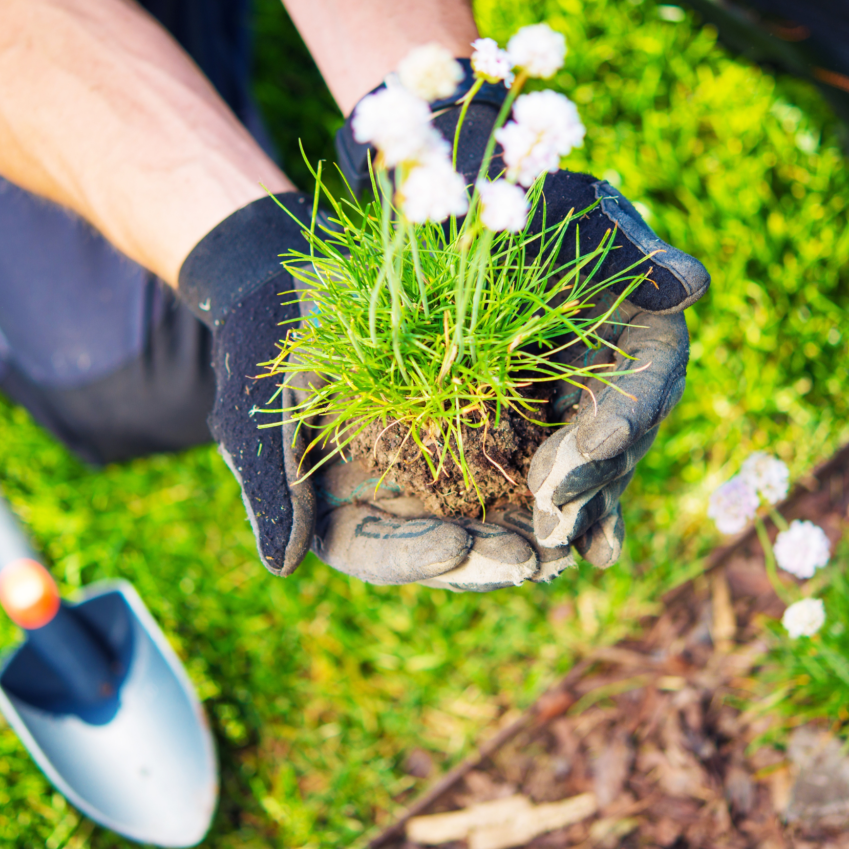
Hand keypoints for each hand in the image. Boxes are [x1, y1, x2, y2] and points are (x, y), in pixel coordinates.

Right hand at [177, 194, 573, 589]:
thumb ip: (277, 482)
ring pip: (488, 513)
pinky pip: (514, 458)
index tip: (452, 548)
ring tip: (567, 541)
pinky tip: (579, 482)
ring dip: (527, 528)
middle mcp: (395, 496)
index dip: (412, 556)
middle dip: (487, 558)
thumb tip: (281, 565)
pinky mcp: (475, 425)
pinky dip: (544, 474)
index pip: (377, 552)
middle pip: (446, 547)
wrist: (304, 283)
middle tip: (533, 561)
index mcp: (339, 505)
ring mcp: (437, 464)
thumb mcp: (270, 403)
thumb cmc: (274, 342)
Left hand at [339, 87, 709, 570]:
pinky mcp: (531, 415)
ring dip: (571, 512)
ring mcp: (575, 395)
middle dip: (590, 482)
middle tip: (552, 522)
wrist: (450, 190)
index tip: (587, 454)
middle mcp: (616, 364)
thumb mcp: (559, 201)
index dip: (621, 420)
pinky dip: (543, 507)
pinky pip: (544, 468)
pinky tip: (535, 553)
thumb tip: (694, 285)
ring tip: (546, 554)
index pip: (647, 380)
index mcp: (639, 317)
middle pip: (621, 439)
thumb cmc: (510, 179)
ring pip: (587, 466)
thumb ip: (621, 246)